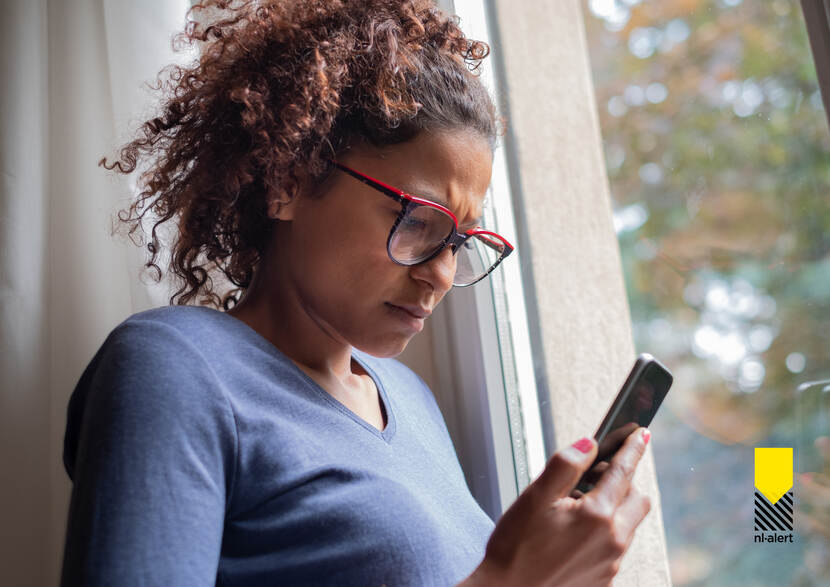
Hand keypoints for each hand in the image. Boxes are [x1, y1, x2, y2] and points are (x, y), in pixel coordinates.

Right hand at [460, 428, 651, 586]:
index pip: (623, 471)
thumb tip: (589, 444)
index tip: (640, 433)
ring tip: (579, 506)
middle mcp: (612, 541)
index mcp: (597, 516)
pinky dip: (606, 531)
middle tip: (597, 473)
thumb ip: (565, 465)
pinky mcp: (604, 579)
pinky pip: (617, 547)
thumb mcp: (535, 497)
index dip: (632, 448)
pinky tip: (575, 533)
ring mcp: (611, 563)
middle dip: (626, 480)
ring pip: (628, 524)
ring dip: (615, 507)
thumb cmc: (516, 548)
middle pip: (638, 499)